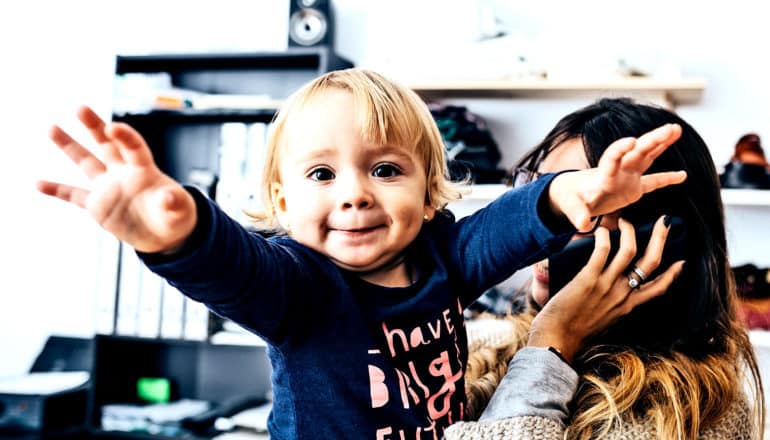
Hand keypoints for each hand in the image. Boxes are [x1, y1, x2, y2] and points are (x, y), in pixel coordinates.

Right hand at [37, 106, 196, 252]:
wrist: (163, 234)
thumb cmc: (175, 216)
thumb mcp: (179, 210)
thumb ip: (173, 202)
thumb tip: (169, 196)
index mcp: (145, 170)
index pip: (133, 147)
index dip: (125, 136)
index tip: (112, 126)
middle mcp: (123, 173)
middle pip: (106, 144)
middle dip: (94, 126)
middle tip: (80, 108)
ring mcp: (108, 187)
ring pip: (86, 162)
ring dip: (69, 146)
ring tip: (52, 128)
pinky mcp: (98, 205)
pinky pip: (74, 195)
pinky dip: (57, 190)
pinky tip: (38, 183)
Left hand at [527, 216, 684, 362]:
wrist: (558, 338)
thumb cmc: (574, 330)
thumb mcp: (604, 320)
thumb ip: (612, 305)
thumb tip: (611, 290)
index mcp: (628, 305)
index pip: (658, 288)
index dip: (672, 274)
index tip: (681, 262)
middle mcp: (623, 294)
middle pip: (651, 262)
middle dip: (661, 238)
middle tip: (665, 221)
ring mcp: (608, 285)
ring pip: (629, 250)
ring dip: (629, 231)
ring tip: (624, 221)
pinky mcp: (589, 279)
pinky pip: (603, 251)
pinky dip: (604, 237)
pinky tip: (600, 231)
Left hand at [549, 124, 686, 230]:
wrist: (572, 194)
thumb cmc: (569, 197)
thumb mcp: (570, 205)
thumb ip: (577, 213)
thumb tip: (582, 223)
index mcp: (602, 174)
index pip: (611, 158)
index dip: (619, 150)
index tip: (631, 141)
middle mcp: (618, 171)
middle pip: (637, 152)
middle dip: (653, 140)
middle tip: (670, 128)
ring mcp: (628, 177)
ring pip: (647, 157)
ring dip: (661, 144)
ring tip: (677, 130)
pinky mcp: (634, 187)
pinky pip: (653, 181)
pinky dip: (667, 178)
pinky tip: (683, 175)